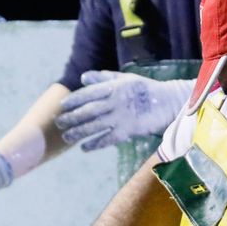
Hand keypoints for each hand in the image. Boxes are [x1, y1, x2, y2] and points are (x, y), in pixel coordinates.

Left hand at [53, 72, 191, 150]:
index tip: (62, 106)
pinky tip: (84, 148)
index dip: (73, 100)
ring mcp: (121, 117)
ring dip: (79, 132)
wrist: (167, 102)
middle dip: (72, 117)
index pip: (88, 94)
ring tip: (67, 137)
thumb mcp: (124, 78)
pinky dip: (95, 144)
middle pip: (88, 111)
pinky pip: (108, 139)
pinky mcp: (128, 130)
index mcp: (113, 87)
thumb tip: (83, 77)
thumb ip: (103, 77)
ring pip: (95, 126)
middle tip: (59, 123)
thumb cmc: (144, 89)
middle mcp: (115, 102)